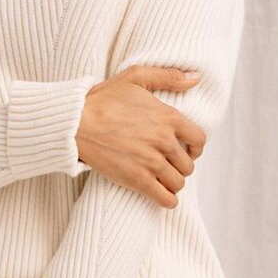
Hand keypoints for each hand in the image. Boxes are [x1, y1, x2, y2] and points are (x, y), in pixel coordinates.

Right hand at [75, 65, 207, 207]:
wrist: (77, 124)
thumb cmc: (103, 100)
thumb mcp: (136, 77)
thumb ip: (169, 76)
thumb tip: (196, 77)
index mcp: (169, 117)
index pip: (199, 140)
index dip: (195, 148)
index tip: (186, 151)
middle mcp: (165, 141)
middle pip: (188, 165)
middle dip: (181, 167)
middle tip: (170, 167)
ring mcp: (152, 163)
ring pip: (178, 183)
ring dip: (173, 184)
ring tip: (163, 181)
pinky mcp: (138, 180)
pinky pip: (165, 198)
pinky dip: (167, 201)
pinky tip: (163, 197)